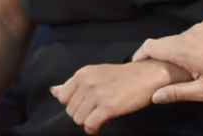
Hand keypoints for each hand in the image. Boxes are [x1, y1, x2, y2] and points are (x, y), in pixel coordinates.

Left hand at [50, 60, 185, 134]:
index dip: (75, 103)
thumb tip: (53, 91)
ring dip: (89, 120)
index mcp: (83, 73)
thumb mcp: (97, 74)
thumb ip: (73, 83)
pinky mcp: (108, 107)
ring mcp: (98, 94)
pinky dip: (94, 128)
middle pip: (70, 111)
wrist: (149, 75)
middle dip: (83, 113)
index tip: (87, 102)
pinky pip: (89, 125)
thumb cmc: (125, 76)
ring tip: (101, 114)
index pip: (63, 98)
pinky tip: (102, 123)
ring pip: (78, 119)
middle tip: (97, 108)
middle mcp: (88, 82)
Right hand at [132, 17, 202, 103]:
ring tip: (190, 66)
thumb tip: (155, 96)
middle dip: (163, 56)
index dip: (140, 54)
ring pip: (182, 37)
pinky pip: (196, 32)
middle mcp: (189, 32)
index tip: (137, 64)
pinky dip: (194, 43)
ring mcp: (202, 25)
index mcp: (183, 49)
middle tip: (167, 72)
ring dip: (181, 50)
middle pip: (166, 42)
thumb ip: (177, 93)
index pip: (151, 46)